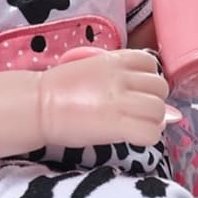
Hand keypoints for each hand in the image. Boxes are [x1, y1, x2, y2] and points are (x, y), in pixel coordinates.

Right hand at [38, 49, 167, 146]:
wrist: (37, 106)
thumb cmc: (59, 90)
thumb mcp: (92, 70)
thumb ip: (119, 77)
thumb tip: (146, 95)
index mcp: (114, 60)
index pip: (150, 63)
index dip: (147, 79)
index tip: (137, 91)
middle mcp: (122, 77)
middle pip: (160, 87)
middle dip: (153, 100)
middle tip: (137, 111)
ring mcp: (121, 100)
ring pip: (159, 109)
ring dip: (152, 120)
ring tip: (135, 125)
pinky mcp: (118, 124)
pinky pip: (151, 133)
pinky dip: (146, 137)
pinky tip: (132, 138)